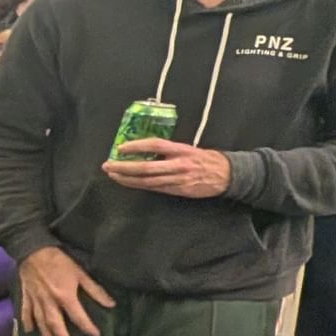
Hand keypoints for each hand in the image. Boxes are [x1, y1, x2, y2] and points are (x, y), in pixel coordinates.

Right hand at [18, 247, 114, 335]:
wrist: (32, 249)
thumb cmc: (59, 261)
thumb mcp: (80, 273)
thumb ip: (95, 290)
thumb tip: (111, 304)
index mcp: (65, 296)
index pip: (78, 317)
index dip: (88, 327)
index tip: (95, 335)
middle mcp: (50, 302)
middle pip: (56, 324)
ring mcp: (36, 300)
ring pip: (40, 322)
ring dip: (46, 334)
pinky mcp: (26, 296)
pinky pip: (26, 312)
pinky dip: (26, 322)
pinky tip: (29, 331)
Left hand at [104, 140, 231, 198]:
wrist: (227, 175)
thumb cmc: (205, 159)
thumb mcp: (189, 148)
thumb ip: (168, 150)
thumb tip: (143, 148)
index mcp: (182, 150)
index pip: (155, 145)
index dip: (137, 146)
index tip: (120, 148)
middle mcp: (179, 165)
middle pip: (146, 167)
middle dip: (124, 167)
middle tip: (108, 165)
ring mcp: (178, 180)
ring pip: (148, 181)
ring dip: (127, 179)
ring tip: (113, 175)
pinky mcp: (179, 191)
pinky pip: (155, 188)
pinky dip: (140, 185)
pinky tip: (128, 182)